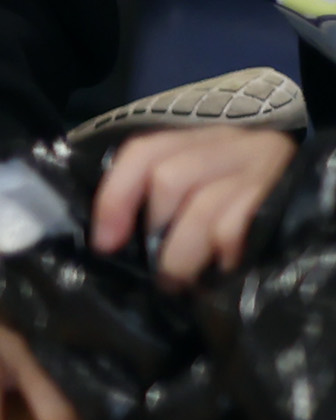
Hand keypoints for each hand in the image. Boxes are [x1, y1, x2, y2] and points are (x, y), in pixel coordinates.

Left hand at [88, 125, 297, 284]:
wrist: (314, 184)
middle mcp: (227, 144)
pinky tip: (222, 269)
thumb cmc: (243, 191)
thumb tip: (113, 238)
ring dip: (181, 255)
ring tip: (179, 281)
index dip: (115, 197)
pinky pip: (238, 228)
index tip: (105, 243)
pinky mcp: (283, 195)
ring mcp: (257, 167)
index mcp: (195, 138)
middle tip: (157, 271)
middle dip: (155, 233)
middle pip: (169, 178)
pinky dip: (222, 255)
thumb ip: (162, 197)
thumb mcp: (201, 181)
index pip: (142, 151)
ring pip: (202, 208)